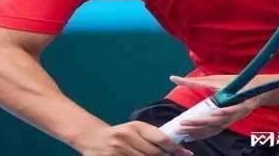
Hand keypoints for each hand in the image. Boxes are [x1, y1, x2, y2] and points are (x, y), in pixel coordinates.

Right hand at [75, 121, 193, 155]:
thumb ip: (151, 136)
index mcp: (136, 126)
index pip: (160, 138)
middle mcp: (127, 136)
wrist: (93, 138)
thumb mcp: (135, 130)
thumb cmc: (121, 134)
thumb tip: (173, 145)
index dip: (174, 148)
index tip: (186, 153)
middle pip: (154, 153)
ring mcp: (118, 150)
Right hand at [169, 75, 265, 140]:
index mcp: (218, 116)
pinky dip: (223, 113)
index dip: (193, 131)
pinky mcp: (243, 106)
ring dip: (204, 123)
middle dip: (193, 128)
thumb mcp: (210, 82)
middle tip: (180, 128)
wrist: (255, 84)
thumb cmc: (232, 84)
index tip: (180, 134)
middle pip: (208, 127)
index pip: (204, 127)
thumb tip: (172, 78)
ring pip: (218, 122)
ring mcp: (234, 113)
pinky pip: (232, 112)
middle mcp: (225, 118)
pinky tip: (215, 113)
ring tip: (191, 123)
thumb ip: (193, 83)